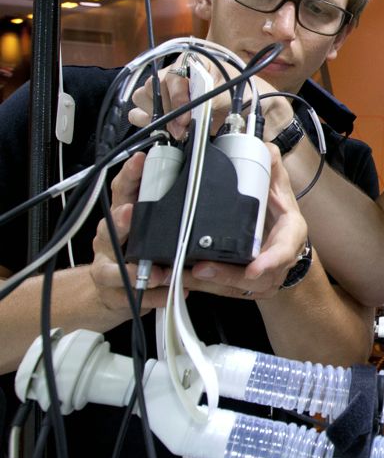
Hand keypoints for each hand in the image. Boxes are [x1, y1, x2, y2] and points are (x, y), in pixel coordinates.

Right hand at [89, 152, 172, 313]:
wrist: (110, 293)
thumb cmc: (135, 254)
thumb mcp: (148, 229)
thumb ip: (166, 213)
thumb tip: (202, 191)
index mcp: (122, 218)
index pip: (122, 192)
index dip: (129, 175)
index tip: (140, 160)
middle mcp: (110, 240)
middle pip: (110, 226)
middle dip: (120, 220)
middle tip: (130, 214)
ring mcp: (108, 266)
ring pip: (114, 267)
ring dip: (135, 270)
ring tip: (158, 272)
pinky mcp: (113, 293)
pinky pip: (133, 295)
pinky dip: (152, 296)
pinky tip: (167, 294)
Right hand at [127, 55, 282, 140]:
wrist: (257, 109)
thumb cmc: (247, 94)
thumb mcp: (233, 93)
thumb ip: (210, 100)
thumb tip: (190, 113)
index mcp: (192, 62)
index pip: (171, 76)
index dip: (176, 98)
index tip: (186, 117)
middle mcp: (177, 74)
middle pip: (151, 87)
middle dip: (166, 110)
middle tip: (182, 129)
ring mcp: (168, 92)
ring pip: (142, 99)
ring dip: (156, 116)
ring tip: (177, 131)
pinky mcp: (165, 110)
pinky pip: (141, 113)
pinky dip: (149, 123)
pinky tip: (164, 132)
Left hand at [185, 144, 307, 299]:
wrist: (283, 242)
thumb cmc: (279, 214)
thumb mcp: (280, 188)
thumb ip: (271, 167)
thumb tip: (264, 148)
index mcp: (289, 236)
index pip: (284, 251)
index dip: (270, 262)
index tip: (253, 269)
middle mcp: (277, 264)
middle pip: (254, 279)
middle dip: (226, 276)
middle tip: (200, 269)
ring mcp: (261, 280)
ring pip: (234, 289)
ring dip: (206, 284)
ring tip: (179, 276)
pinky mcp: (242, 288)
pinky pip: (220, 291)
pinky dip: (199, 287)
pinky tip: (178, 281)